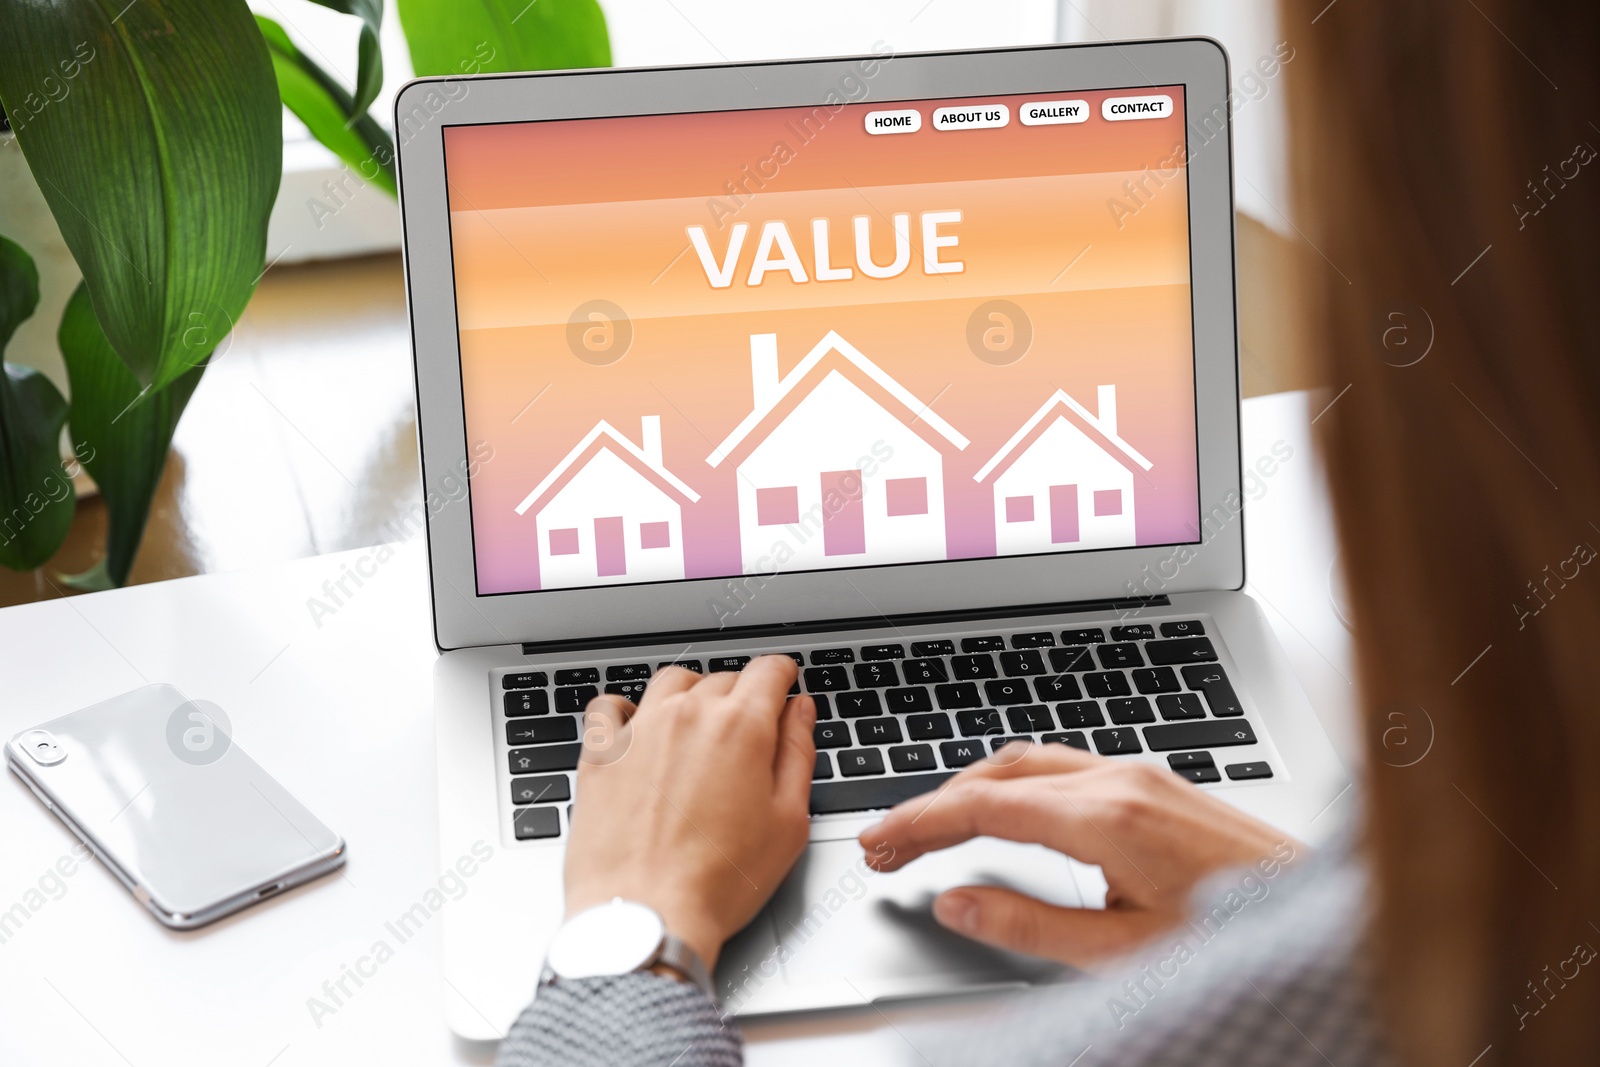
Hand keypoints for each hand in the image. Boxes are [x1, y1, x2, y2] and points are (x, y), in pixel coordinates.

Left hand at [562, 656, 815, 973]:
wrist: (646, 916)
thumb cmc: (718, 882)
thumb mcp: (788, 822)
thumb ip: (798, 753)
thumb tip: (799, 711)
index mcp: (741, 727)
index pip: (768, 670)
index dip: (782, 677)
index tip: (782, 686)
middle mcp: (688, 715)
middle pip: (723, 679)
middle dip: (741, 697)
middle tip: (746, 735)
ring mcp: (639, 730)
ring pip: (671, 683)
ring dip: (691, 695)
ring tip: (696, 730)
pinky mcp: (600, 754)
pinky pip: (609, 706)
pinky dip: (626, 710)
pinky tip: (637, 730)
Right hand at [858, 743, 1296, 967]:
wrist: (1327, 912)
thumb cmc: (1238, 938)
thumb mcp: (1123, 954)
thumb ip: (1028, 927)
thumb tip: (955, 902)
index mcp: (1106, 817)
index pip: (982, 807)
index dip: (917, 824)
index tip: (876, 843)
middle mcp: (1120, 778)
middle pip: (996, 773)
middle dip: (933, 804)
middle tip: (889, 845)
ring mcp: (1140, 772)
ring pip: (1028, 761)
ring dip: (970, 790)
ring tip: (932, 833)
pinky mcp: (1155, 781)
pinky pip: (1062, 766)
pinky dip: (1012, 786)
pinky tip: (1003, 818)